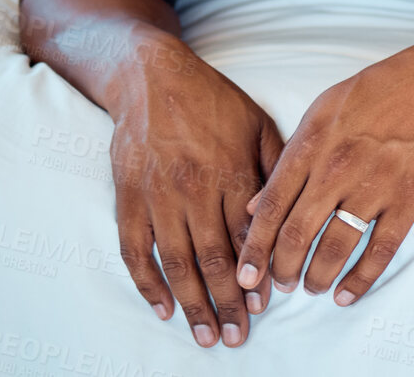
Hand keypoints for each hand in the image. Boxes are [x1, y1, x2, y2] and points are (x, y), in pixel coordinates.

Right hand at [108, 40, 282, 347]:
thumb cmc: (213, 100)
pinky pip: (134, 249)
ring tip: (204, 336)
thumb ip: (273, 168)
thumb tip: (286, 212)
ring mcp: (157, 195)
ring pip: (175, 262)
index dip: (254, 273)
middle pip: (212, 258)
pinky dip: (147, 283)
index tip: (262, 305)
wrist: (152, 76)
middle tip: (235, 337)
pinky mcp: (128, 196)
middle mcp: (194, 188)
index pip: (246, 235)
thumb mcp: (258, 124)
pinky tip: (162, 308)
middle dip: (226, 303)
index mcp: (230, 170)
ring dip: (191, 304)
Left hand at [235, 43, 413, 306]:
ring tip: (312, 288)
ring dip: (318, 277)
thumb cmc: (374, 94)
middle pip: (298, 234)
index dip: (255, 247)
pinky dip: (361, 279)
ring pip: (335, 247)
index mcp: (311, 146)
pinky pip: (380, 250)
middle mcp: (337, 169)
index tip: (245, 275)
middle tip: (280, 286)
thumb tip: (256, 204)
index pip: (272, 207)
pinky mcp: (407, 199)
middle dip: (283, 269)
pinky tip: (347, 294)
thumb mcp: (320, 114)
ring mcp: (374, 186)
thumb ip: (289, 158)